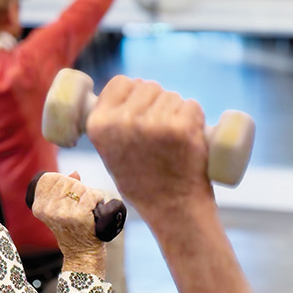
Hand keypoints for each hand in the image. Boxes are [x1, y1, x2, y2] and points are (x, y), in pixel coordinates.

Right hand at [31, 172, 105, 273]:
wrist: (81, 253)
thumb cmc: (72, 228)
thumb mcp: (60, 208)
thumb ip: (64, 188)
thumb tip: (75, 173)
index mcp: (39, 206)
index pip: (51, 178)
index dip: (64, 183)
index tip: (68, 197)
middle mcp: (48, 209)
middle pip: (68, 182)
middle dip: (78, 190)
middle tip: (80, 205)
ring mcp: (62, 212)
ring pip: (81, 187)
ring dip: (89, 195)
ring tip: (87, 210)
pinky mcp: (79, 215)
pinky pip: (93, 195)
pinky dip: (98, 200)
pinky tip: (94, 211)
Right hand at [87, 76, 210, 215]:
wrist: (172, 209)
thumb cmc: (142, 181)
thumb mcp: (110, 150)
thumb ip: (113, 122)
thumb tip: (130, 89)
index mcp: (99, 124)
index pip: (120, 82)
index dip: (133, 92)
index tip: (141, 108)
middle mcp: (123, 121)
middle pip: (147, 86)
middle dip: (157, 102)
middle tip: (160, 133)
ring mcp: (153, 123)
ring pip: (171, 96)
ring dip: (176, 111)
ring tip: (173, 141)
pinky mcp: (181, 127)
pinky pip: (191, 106)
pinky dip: (194, 118)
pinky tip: (189, 138)